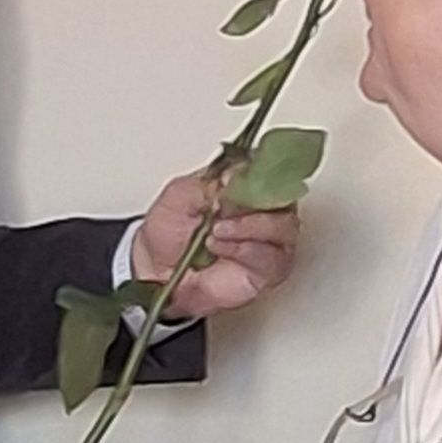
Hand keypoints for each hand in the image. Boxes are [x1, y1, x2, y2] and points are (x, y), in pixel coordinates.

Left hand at [133, 170, 299, 319]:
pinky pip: (273, 258)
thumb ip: (210, 182)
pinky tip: (220, 247)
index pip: (268, 168)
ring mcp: (266, 239)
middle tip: (225, 205)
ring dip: (249, 226)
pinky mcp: (267, 269)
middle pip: (283, 195)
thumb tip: (235, 175)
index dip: (257, 170)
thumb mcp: (179, 195)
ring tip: (217, 230)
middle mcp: (259, 210)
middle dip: (254, 199)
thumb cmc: (168, 235)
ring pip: (284, 226)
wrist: (157, 273)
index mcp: (241, 186)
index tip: (231, 178)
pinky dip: (245, 250)